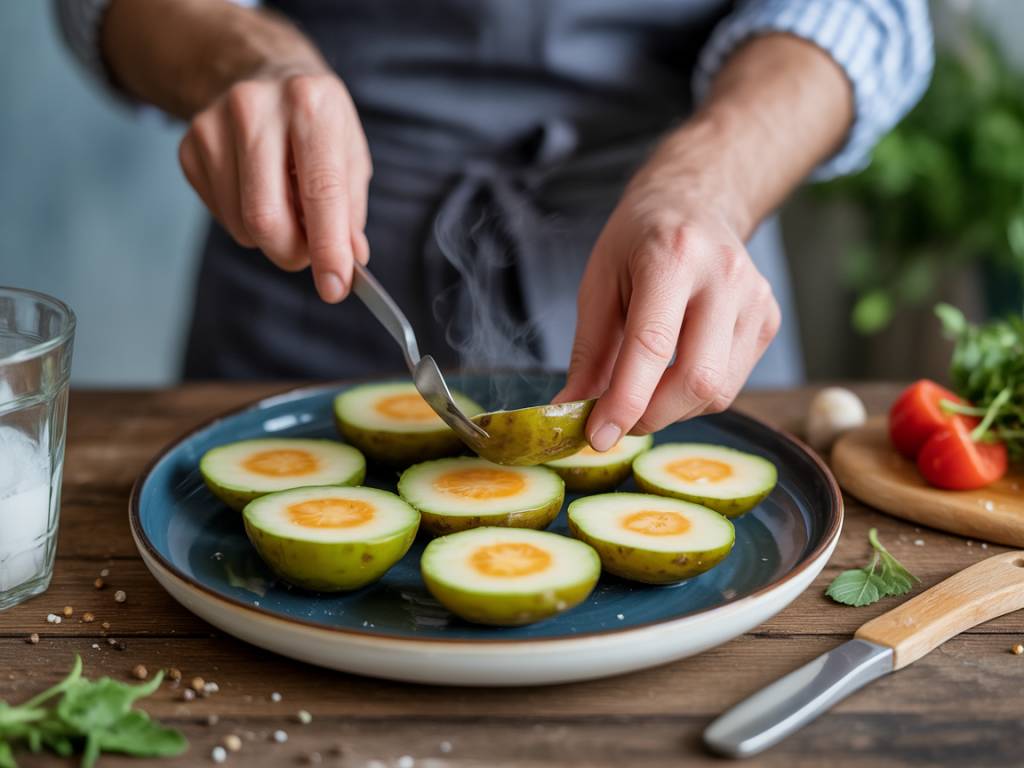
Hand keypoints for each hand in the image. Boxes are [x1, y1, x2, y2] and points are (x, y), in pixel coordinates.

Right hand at [178, 66, 371, 302]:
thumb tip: (349, 261)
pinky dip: (246, 222)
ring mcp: (213, 124)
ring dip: (271, 238)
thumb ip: (351, 209)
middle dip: (293, 253)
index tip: (335, 287)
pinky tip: (258, 190)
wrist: (259, 71)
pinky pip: (221, 216)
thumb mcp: (350, 152)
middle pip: (266, 218)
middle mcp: (257, 107)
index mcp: (310, 103)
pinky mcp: (189, 146)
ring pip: (242, 225)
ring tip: (287, 205)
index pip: (320, 191)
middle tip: (310, 252)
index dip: (329, 247)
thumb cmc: (315, 121)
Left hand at [557, 167, 780, 450]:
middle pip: (697, 380)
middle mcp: (725, 276)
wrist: (696, 201)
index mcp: (673, 257)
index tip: (597, 436)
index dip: (624, 402)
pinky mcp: (769, 320)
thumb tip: (569, 412)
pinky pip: (732, 384)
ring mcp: (755, 299)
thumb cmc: (639, 240)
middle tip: (617, 419)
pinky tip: (675, 371)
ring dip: (672, 409)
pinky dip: (694, 395)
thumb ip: (587, 353)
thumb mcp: (598, 283)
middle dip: (651, 415)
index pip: (653, 346)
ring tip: (644, 389)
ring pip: (719, 391)